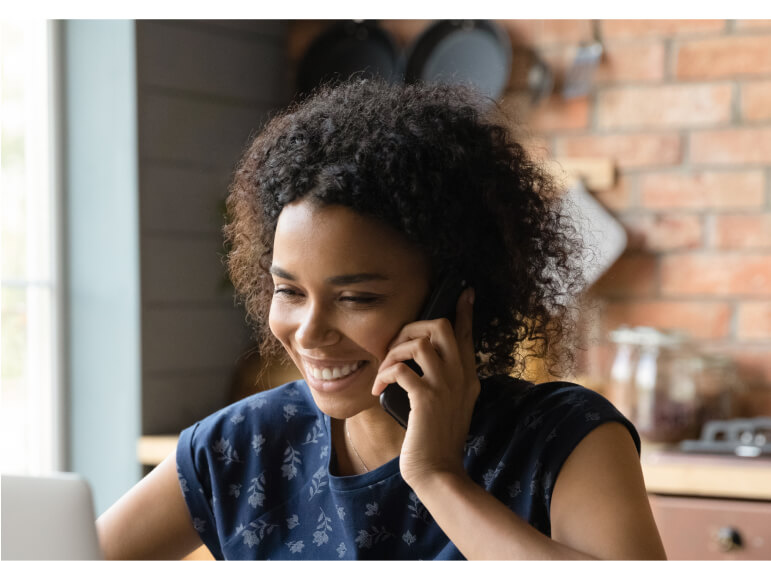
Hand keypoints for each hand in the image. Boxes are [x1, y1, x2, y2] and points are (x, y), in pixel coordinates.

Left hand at [372, 287, 479, 489]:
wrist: (438, 471)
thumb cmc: (437, 440)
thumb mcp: (450, 406)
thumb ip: (445, 383)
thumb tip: (422, 361)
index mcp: (468, 378)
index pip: (467, 335)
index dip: (464, 311)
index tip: (464, 292)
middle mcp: (460, 377)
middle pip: (442, 327)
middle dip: (412, 327)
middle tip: (395, 345)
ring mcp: (445, 387)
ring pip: (420, 343)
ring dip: (393, 351)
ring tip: (384, 369)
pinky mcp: (426, 399)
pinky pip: (401, 369)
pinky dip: (384, 374)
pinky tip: (377, 388)